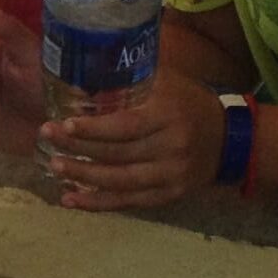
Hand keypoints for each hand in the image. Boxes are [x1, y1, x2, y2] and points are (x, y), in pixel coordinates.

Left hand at [40, 67, 226, 209]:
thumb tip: (85, 74)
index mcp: (169, 115)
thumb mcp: (168, 82)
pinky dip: (98, 203)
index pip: (126, 126)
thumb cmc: (189, 103)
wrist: (230, 140)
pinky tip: (71, 199)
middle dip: (78, 148)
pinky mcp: (168, 195)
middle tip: (46, 139)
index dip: (94, 129)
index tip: (64, 124)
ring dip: (83, 177)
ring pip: (120, 181)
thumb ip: (132, 78)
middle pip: (118, 153)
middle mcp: (171, 147)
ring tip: (54, 167)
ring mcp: (170, 175)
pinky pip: (129, 202)